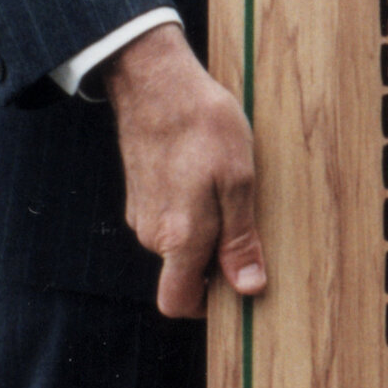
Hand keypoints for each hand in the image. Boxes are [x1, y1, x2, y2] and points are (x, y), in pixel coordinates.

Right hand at [102, 21, 264, 319]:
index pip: (178, 302)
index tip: (237, 284)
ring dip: (203, 231)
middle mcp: (152, 234)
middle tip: (245, 222)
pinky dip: (189, 210)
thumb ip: (240, 239)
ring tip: (228, 190)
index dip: (207, 305)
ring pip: (176, 245)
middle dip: (214, 260)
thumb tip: (249, 287)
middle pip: (182, 273)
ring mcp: (141, 213)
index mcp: (178, 237)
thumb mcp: (238, 181)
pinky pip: (167, 220)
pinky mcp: (139, 194)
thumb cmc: (202, 126)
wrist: (156, 82)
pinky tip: (207, 176)